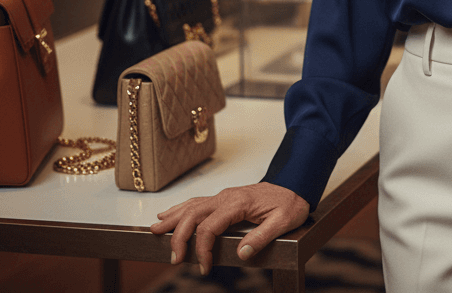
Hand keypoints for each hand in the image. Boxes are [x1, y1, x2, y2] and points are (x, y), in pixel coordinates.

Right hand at [150, 182, 309, 274]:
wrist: (296, 183)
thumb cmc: (290, 202)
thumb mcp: (283, 221)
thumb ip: (262, 236)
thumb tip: (243, 252)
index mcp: (239, 203)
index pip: (210, 226)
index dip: (202, 248)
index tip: (203, 267)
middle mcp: (227, 197)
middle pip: (194, 214)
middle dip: (179, 235)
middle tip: (174, 258)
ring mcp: (224, 196)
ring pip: (192, 205)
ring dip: (173, 218)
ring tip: (155, 230)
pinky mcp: (225, 198)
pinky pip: (198, 202)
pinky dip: (181, 209)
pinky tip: (170, 214)